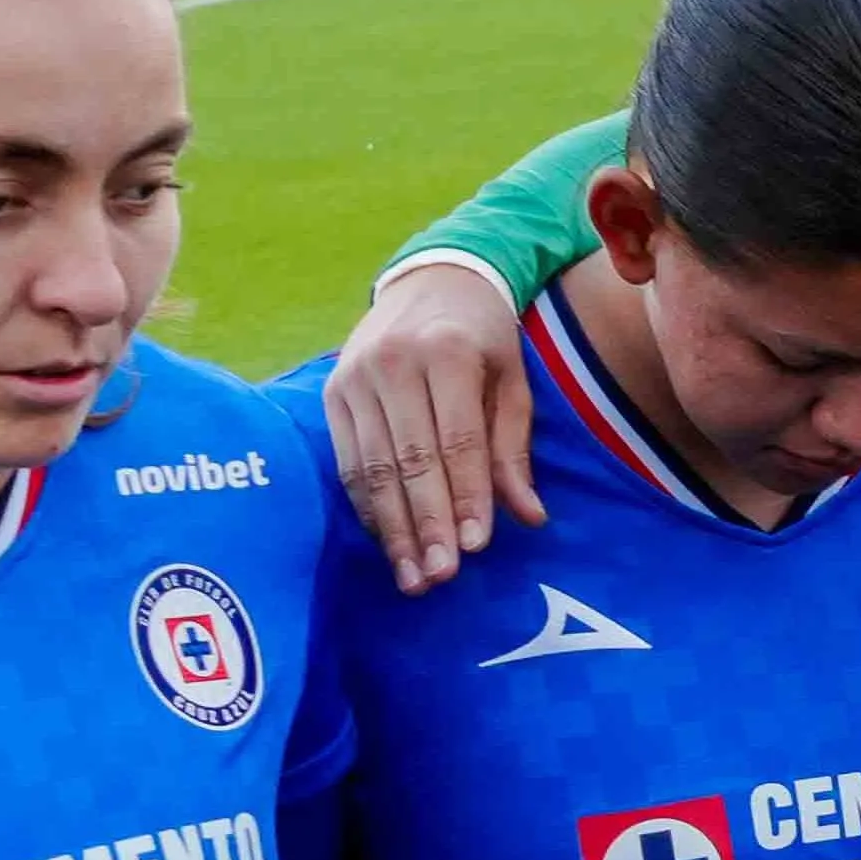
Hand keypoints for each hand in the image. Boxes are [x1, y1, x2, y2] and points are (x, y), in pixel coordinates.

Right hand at [328, 257, 544, 594]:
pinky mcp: (332, 392)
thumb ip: (513, 449)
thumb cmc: (483, 338)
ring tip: (413, 578)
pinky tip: (388, 543)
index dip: (466, 497)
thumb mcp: (512, 381)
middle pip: (409, 460)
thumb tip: (528, 517)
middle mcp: (393, 363)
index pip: (457, 441)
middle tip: (441, 578)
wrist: (430, 281)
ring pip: (372, 468)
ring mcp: (355, 377)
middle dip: (426, 525)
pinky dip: (368, 507)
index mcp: (446, 353)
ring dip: (392, 530)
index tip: (475, 548)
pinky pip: (347, 462)